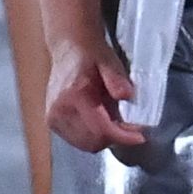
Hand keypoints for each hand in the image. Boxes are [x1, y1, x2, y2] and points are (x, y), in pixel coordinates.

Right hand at [42, 33, 144, 155]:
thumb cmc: (92, 56)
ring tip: (117, 123)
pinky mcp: (52, 122)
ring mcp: (53, 118)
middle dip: (115, 139)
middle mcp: (59, 111)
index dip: (122, 137)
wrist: (68, 50)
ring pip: (84, 144)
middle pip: (92, 142)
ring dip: (104, 139)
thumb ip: (116, 79)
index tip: (140, 136)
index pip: (100, 129)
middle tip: (132, 128)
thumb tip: (126, 95)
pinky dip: (93, 137)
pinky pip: (76, 140)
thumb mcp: (109, 62)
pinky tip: (103, 122)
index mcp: (74, 96)